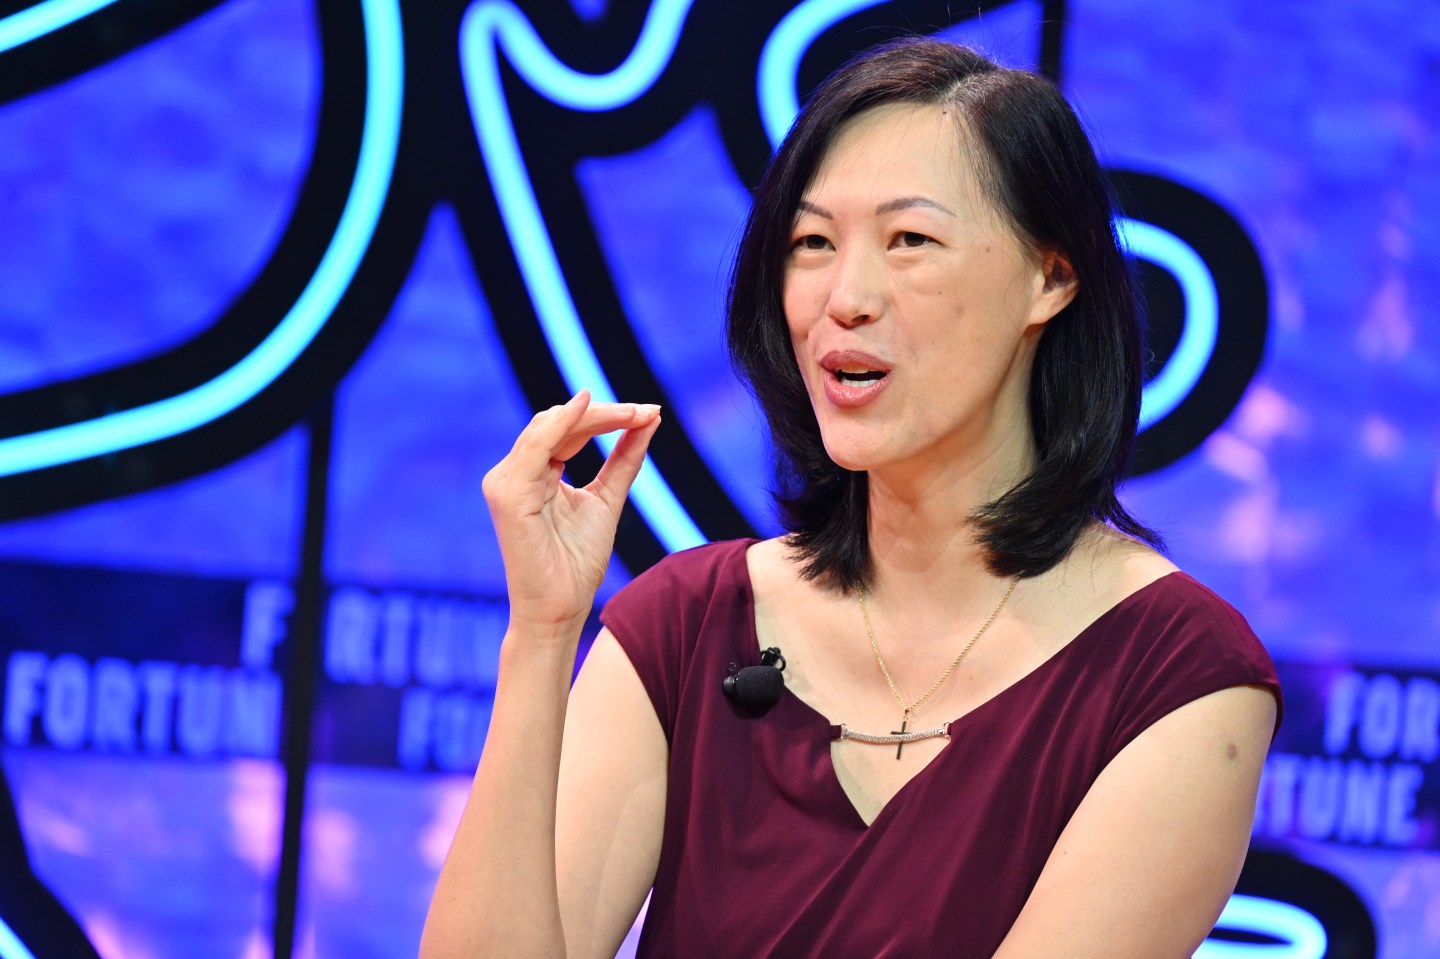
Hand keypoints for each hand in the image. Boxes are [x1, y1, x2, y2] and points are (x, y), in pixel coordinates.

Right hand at [482, 391, 661, 639]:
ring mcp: (506, 482)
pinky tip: (588, 406)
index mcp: (532, 474)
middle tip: (646, 411)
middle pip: (558, 423)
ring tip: (634, 412)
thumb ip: (624, 459)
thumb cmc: (576, 564)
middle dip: (606, 413)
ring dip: (595, 415)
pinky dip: (563, 423)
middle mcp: (512, 473)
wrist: (559, 611)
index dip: (608, 417)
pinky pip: (537, 446)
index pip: (568, 430)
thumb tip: (650, 419)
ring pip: (549, 427)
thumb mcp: (607, 499)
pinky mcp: (508, 494)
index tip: (650, 413)